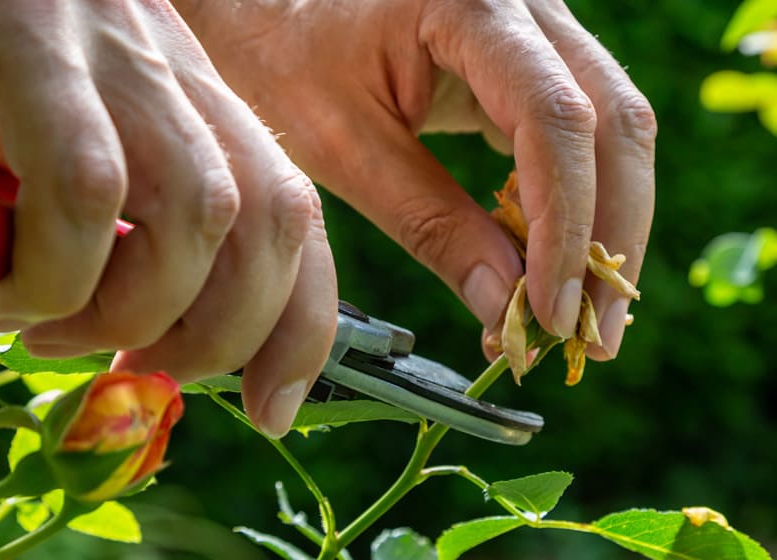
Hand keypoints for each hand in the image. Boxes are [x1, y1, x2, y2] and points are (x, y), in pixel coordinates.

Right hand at [0, 0, 338, 437]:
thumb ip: (139, 238)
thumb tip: (148, 338)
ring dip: (134, 312)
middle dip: (218, 336)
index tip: (272, 408)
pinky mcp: (41, 52)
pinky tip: (13, 293)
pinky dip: (60, 269)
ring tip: (56, 332)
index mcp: (210, 116)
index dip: (303, 328)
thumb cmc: (12, 83)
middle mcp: (187, 87)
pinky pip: (86, 186)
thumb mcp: (101, 160)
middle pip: (270, 227)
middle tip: (136, 368)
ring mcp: (123, 65)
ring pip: (197, 215)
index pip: (299, 224)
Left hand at [178, 0, 655, 360]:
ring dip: (608, 228)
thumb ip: (433, 226)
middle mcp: (524, 2)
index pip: (554, 120)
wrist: (270, 9)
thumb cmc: (286, 63)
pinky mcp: (529, 58)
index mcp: (470, 6)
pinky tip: (558, 265)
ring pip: (613, 128)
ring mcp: (535, 26)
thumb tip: (509, 310)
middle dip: (611, 239)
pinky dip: (578, 204)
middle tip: (594, 337)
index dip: (565, 228)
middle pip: (613, 122)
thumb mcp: (346, 149)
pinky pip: (581, 132)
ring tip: (584, 316)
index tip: (551, 316)